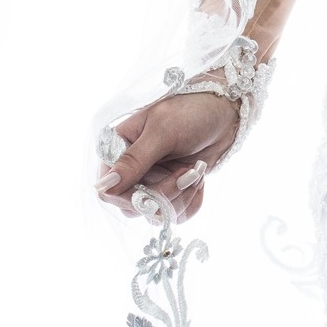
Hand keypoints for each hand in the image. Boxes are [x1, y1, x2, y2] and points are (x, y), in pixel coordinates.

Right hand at [94, 90, 239, 221]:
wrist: (223, 112)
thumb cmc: (190, 111)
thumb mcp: (162, 131)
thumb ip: (134, 160)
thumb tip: (102, 187)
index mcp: (118, 150)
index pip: (109, 192)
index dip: (134, 198)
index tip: (163, 186)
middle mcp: (130, 170)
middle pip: (135, 207)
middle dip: (167, 194)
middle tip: (189, 171)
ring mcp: (151, 182)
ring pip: (156, 214)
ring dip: (183, 196)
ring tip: (197, 170)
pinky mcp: (170, 191)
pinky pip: (175, 215)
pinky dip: (192, 200)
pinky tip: (199, 178)